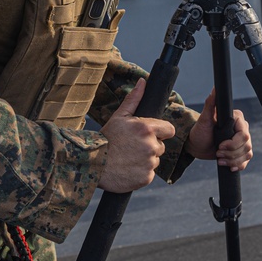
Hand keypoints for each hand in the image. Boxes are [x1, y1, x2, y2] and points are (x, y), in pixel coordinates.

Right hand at [98, 78, 176, 192]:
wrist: (92, 164)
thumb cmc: (106, 138)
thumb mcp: (119, 116)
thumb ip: (134, 99)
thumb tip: (143, 82)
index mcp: (147, 128)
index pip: (169, 130)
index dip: (161, 132)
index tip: (150, 135)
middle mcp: (151, 146)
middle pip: (161, 146)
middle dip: (150, 146)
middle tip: (132, 147)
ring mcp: (149, 163)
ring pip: (154, 160)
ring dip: (145, 160)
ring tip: (127, 158)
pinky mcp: (146, 178)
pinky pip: (149, 174)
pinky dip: (141, 173)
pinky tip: (128, 169)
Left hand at [184, 89, 252, 171]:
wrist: (197, 144)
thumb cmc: (199, 130)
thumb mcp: (204, 118)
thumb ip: (210, 104)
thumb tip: (215, 89)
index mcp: (237, 119)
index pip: (244, 134)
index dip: (233, 143)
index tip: (220, 146)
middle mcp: (242, 128)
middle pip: (246, 146)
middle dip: (231, 153)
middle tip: (217, 152)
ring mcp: (242, 140)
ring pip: (247, 154)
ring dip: (233, 160)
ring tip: (220, 159)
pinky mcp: (240, 151)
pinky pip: (246, 160)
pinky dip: (238, 165)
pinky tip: (229, 166)